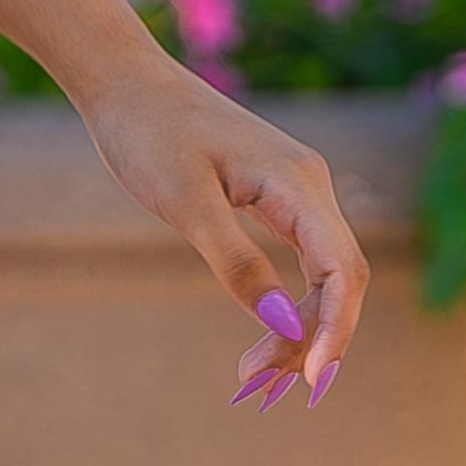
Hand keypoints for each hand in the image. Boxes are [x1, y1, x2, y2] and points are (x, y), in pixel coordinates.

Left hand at [66, 41, 372, 405]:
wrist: (122, 80)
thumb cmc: (146, 132)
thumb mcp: (184, 203)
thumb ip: (238, 263)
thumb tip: (284, 326)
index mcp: (296, 182)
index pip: (343, 270)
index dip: (336, 329)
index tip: (309, 379)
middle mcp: (308, 185)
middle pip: (338, 280)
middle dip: (311, 339)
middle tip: (258, 385)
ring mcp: (295, 190)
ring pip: (321, 275)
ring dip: (299, 328)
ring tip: (255, 376)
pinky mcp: (274, 197)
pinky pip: (301, 260)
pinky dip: (288, 302)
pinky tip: (269, 334)